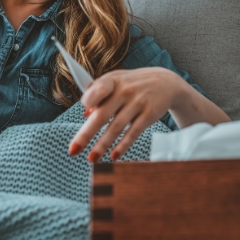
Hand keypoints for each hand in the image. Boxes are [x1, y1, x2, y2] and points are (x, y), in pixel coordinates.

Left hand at [68, 67, 183, 161]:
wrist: (166, 82)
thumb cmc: (133, 84)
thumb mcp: (116, 81)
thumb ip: (99, 94)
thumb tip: (85, 115)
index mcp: (112, 80)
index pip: (98, 89)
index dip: (89, 100)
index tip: (83, 113)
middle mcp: (124, 91)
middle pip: (102, 115)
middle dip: (86, 134)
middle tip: (73, 151)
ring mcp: (137, 103)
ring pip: (116, 127)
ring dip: (102, 145)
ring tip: (92, 159)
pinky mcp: (149, 115)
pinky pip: (133, 132)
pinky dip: (123, 145)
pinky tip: (113, 156)